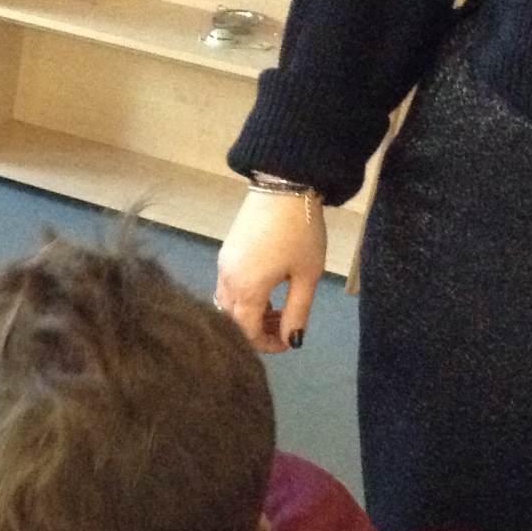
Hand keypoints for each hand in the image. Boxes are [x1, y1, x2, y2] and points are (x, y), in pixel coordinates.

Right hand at [216, 190, 325, 352]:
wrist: (283, 186)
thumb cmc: (301, 233)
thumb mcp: (307, 275)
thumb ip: (298, 312)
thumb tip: (293, 340)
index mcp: (247, 290)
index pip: (248, 332)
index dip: (268, 344)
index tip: (290, 342)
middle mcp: (227, 281)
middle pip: (233, 321)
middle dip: (258, 330)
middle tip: (285, 326)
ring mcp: (223, 266)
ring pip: (228, 304)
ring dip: (250, 313)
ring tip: (278, 307)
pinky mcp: (226, 253)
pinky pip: (228, 286)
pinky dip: (245, 297)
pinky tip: (266, 288)